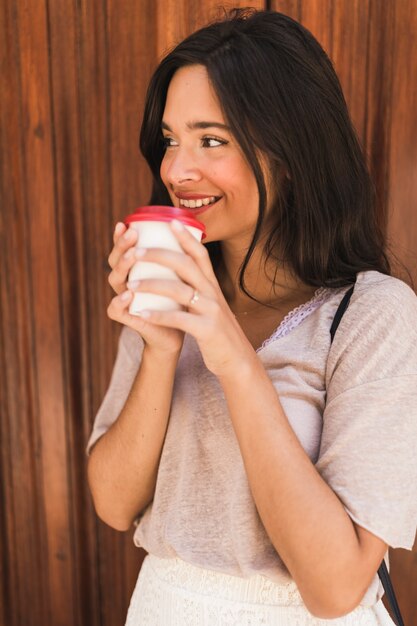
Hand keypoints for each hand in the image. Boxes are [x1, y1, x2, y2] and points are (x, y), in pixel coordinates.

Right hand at [106, 222, 183, 354]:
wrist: (176, 334)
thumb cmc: (176, 302)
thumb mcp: (178, 277)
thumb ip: (177, 256)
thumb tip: (188, 226)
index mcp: (135, 271)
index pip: (123, 250)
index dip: (122, 237)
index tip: (127, 222)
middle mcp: (126, 283)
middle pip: (116, 261)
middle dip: (122, 245)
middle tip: (132, 233)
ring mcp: (125, 301)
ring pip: (114, 280)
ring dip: (122, 266)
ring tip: (132, 256)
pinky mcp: (128, 319)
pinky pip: (115, 310)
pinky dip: (120, 301)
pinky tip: (129, 292)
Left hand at [127, 219, 255, 376]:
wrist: (237, 359)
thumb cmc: (217, 331)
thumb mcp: (211, 304)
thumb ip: (198, 289)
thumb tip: (180, 272)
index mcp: (213, 286)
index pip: (200, 255)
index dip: (186, 237)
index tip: (170, 222)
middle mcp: (213, 294)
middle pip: (186, 265)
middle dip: (160, 255)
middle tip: (136, 251)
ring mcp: (211, 311)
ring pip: (180, 290)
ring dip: (153, 284)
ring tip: (131, 283)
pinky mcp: (207, 330)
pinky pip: (180, 319)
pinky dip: (160, 315)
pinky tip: (142, 313)